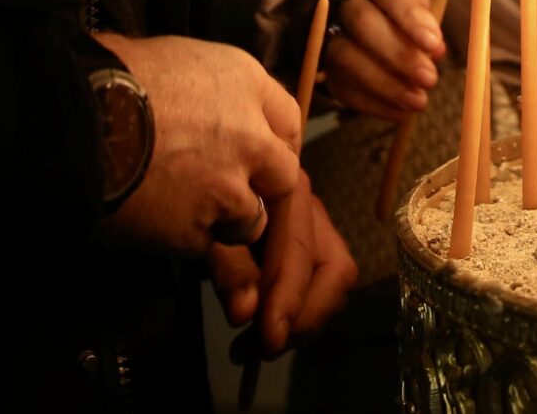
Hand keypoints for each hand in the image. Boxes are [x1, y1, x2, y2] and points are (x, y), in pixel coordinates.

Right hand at [96, 33, 302, 255]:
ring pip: (252, 220)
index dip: (271, 138)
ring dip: (229, 220)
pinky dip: (186, 239)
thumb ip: (206, 85)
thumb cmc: (110, 75)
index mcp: (245, 83)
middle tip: (230, 188)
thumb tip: (196, 94)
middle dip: (262, 184)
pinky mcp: (195, 231)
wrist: (75, 122)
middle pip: (284, 174)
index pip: (288, 118)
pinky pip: (204, 244)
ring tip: (189, 211)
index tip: (257, 151)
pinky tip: (157, 223)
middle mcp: (252, 137)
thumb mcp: (173, 57)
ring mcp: (228, 190)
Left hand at [212, 171, 360, 358]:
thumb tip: (246, 314)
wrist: (199, 191)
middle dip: (306, 316)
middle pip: (336, 270)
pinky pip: (323, 289)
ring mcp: (317, 230)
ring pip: (335, 284)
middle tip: (264, 347)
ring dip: (303, 322)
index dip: (290, 299)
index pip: (302, 250)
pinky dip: (300, 317)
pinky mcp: (312, 251)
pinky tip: (267, 331)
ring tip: (259, 345)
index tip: (269, 340)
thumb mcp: (206, 235)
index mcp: (288, 190)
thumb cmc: (201, 205)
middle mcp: (312, 208)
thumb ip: (230, 269)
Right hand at [323, 0, 446, 120]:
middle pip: (362, 21)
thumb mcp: (414, 3)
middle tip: (429, 78)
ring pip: (345, 56)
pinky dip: (373, 103)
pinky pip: (341, 86)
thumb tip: (434, 51)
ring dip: (385, 83)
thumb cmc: (396, 8)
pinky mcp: (320, 65)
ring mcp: (324, 32)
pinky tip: (400, 112)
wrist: (354, 16)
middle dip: (398, 54)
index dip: (409, 15)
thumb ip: (425, 22)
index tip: (434, 44)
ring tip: (418, 101)